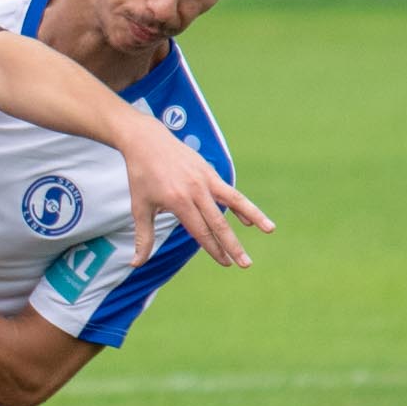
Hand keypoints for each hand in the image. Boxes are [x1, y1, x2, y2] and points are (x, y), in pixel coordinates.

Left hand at [117, 112, 272, 267]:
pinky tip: (248, 220)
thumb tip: (136, 264)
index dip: (214, 249)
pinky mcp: (210, 172)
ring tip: (270, 229)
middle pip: (218, 223)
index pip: (201, 231)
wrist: (147, 141)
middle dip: (233, 245)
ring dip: (254, 217)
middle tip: (245, 263)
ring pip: (235, 201)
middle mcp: (195, 191)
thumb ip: (144, 237)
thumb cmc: (141, 177)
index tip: (225, 263)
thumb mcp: (139, 208)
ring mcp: (205, 180)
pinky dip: (240, 205)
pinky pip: (229, 191)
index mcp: (178, 202)